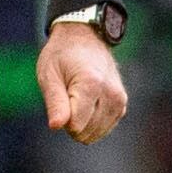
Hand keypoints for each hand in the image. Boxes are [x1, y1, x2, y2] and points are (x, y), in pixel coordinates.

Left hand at [36, 21, 127, 142]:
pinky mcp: (122, 106)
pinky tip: (86, 102)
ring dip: (81, 122)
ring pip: (95, 133)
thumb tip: (56, 126)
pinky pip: (103, 129)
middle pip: (85, 132)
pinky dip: (91, 122)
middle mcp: (111, 95)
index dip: (61, 118)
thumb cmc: (61, 56)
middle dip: (70, 121)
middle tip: (65, 95)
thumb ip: (55, 102)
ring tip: (75, 96)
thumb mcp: (49, 74)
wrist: (83, 38)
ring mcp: (120, 101)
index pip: (75, 125)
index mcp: (92, 84)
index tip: (58, 97)